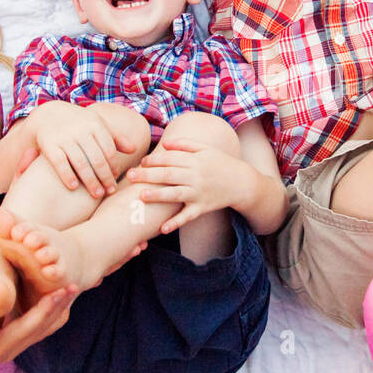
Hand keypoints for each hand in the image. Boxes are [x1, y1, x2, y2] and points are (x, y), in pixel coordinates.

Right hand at [0, 292, 73, 367]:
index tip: (7, 293)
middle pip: (23, 332)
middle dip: (43, 311)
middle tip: (59, 290)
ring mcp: (11, 351)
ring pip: (38, 332)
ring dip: (56, 310)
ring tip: (71, 288)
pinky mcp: (20, 345)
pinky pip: (42, 331)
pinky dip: (56, 315)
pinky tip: (68, 297)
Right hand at [32, 103, 135, 196]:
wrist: (48, 115)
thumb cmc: (79, 123)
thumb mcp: (97, 125)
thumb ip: (115, 137)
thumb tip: (134, 150)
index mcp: (95, 125)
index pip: (109, 150)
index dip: (113, 166)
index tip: (116, 179)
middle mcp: (80, 130)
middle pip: (97, 158)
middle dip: (105, 177)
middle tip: (110, 191)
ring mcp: (64, 138)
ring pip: (80, 163)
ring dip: (90, 181)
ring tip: (97, 194)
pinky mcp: (49, 145)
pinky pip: (59, 163)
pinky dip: (67, 175)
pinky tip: (73, 187)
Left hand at [126, 137, 241, 232]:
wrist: (242, 183)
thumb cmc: (221, 163)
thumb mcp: (206, 149)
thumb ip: (185, 144)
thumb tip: (165, 144)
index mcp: (195, 160)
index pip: (171, 158)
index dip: (155, 159)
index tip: (141, 161)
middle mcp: (196, 176)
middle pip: (168, 174)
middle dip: (148, 175)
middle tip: (130, 175)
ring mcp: (199, 193)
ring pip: (176, 194)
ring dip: (159, 195)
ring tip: (142, 196)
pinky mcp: (202, 208)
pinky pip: (188, 216)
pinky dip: (176, 223)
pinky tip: (163, 229)